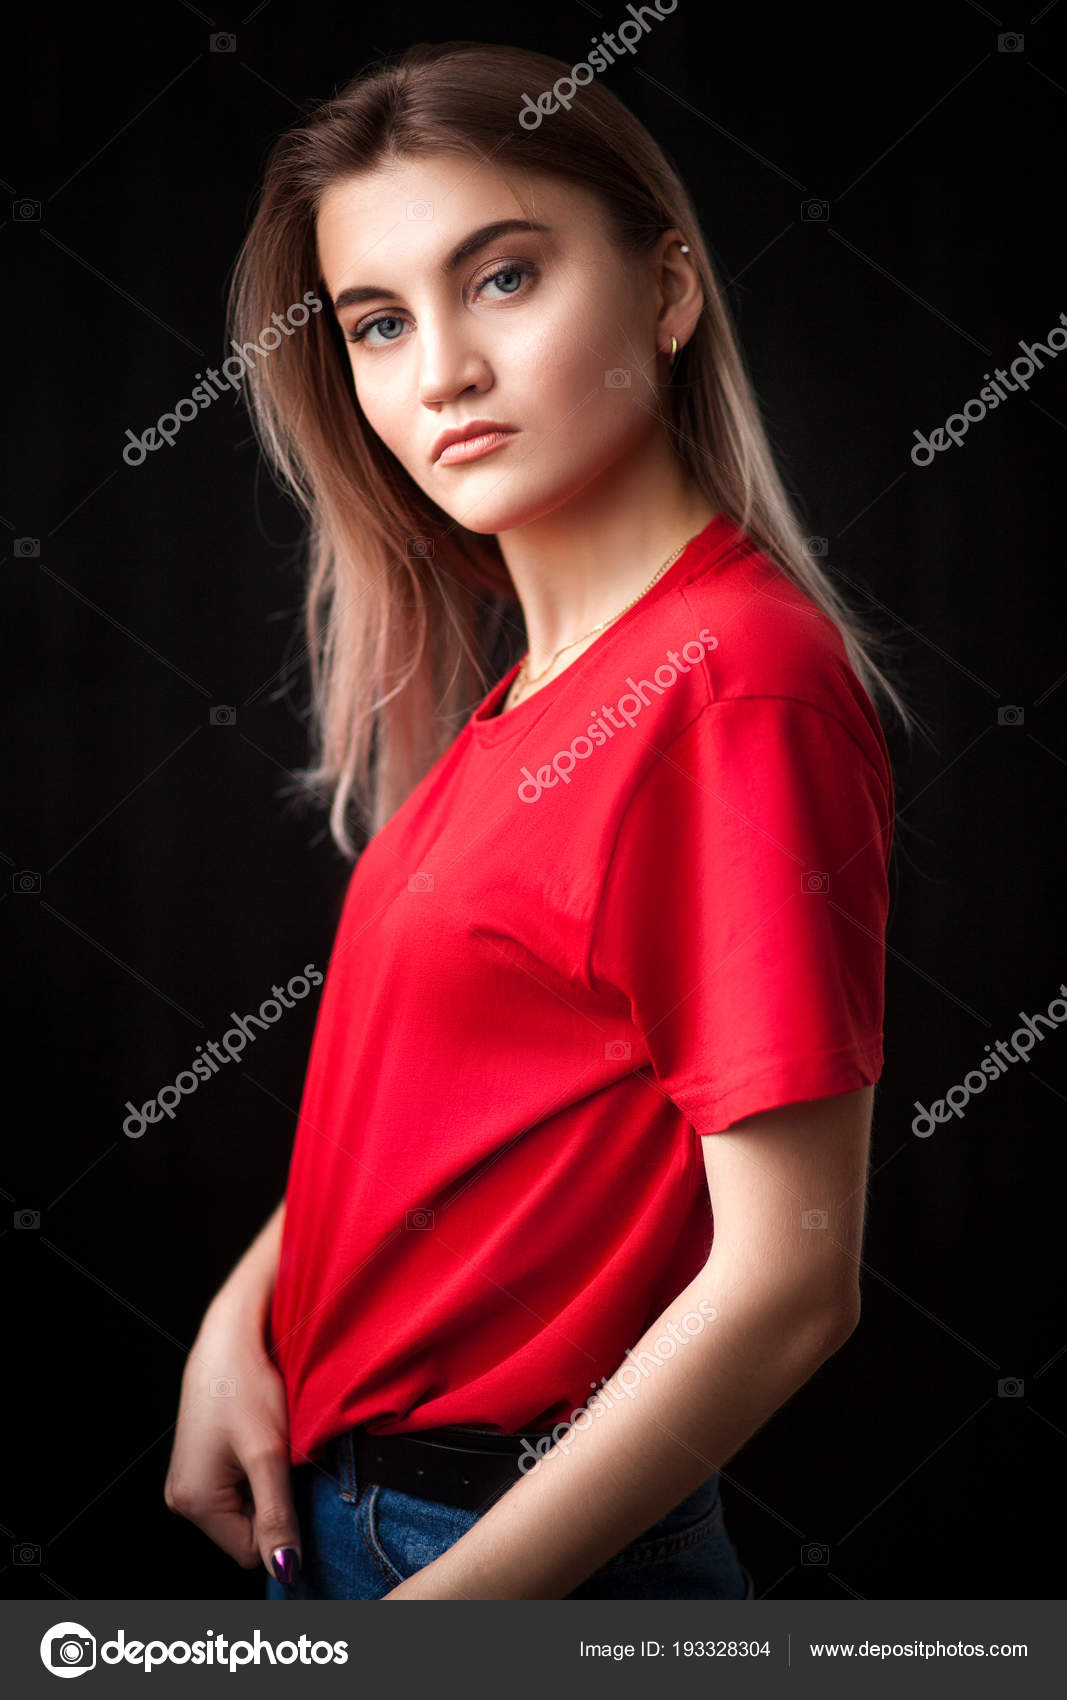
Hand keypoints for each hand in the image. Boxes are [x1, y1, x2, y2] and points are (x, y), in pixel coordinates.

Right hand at [163, 1298, 299, 1583]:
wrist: (231, 1335)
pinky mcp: (198, 1463)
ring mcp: (187, 1480)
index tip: (290, 1481)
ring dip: (265, 1485)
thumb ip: (277, 1515)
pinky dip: (254, 1472)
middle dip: (271, 1502)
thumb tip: (287, 1570)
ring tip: (266, 1443)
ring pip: (243, 1509)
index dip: (280, 1523)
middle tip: (279, 1456)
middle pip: (245, 1532)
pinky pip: (235, 1489)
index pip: (250, 1550)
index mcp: (193, 1502)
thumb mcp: (269, 1454)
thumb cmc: (246, 1385)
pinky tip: (257, 1439)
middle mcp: (181, 1498)